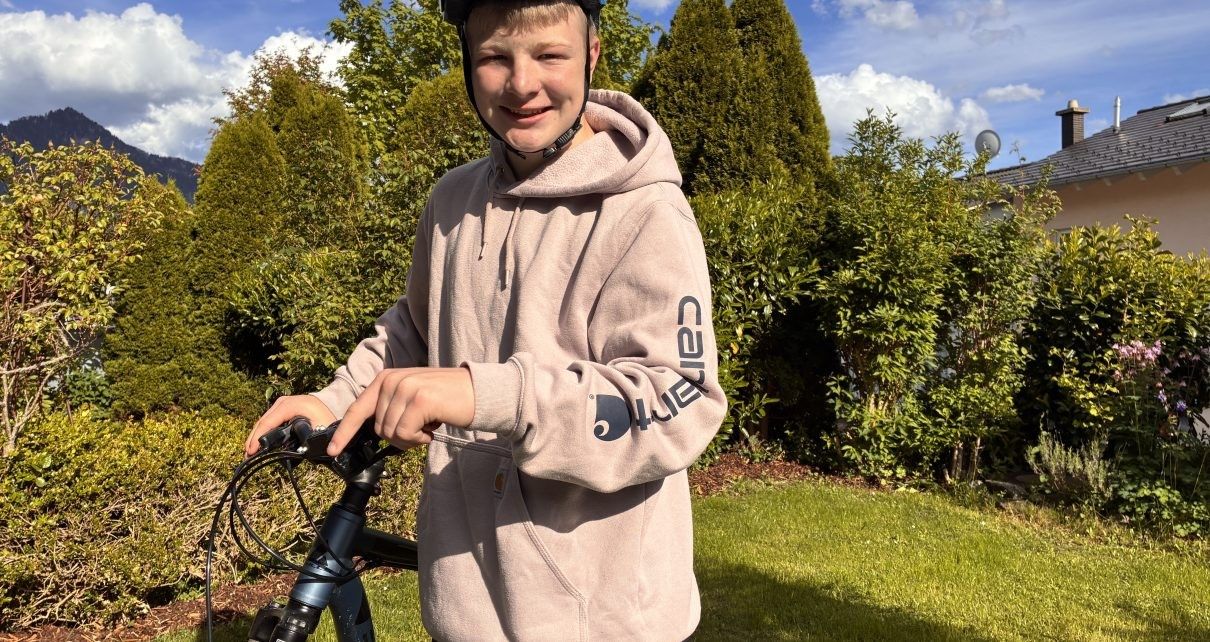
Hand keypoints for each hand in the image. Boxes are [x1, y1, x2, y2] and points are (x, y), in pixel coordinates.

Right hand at [245, 394, 337, 455]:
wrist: (334, 402)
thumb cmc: (328, 416)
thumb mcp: (320, 427)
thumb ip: (309, 437)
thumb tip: (297, 452)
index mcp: (291, 405)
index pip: (268, 422)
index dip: (258, 438)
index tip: (251, 452)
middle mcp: (283, 401)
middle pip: (262, 421)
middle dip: (253, 439)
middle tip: (247, 456)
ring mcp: (282, 403)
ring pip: (264, 420)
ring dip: (256, 436)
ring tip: (250, 452)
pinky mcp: (282, 407)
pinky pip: (269, 420)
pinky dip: (262, 431)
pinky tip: (258, 443)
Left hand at [326, 367, 475, 455]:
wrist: (479, 392)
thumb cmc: (446, 399)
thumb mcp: (412, 397)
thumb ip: (390, 407)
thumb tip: (373, 431)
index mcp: (386, 378)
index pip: (358, 408)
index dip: (344, 432)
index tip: (334, 451)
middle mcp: (391, 379)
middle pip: (377, 429)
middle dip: (399, 437)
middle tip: (421, 427)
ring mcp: (404, 388)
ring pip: (390, 434)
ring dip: (411, 438)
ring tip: (428, 424)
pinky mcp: (418, 400)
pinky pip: (405, 435)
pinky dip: (420, 439)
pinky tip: (433, 426)